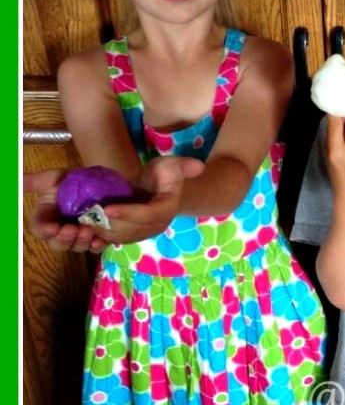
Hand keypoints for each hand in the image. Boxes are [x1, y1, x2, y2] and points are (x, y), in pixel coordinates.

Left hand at [23, 157, 203, 251]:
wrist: (156, 187)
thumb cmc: (162, 174)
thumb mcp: (171, 165)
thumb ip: (183, 165)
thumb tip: (198, 166)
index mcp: (167, 209)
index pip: (147, 214)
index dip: (127, 213)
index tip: (106, 208)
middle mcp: (157, 226)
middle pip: (131, 229)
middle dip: (109, 224)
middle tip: (88, 216)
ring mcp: (144, 233)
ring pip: (121, 237)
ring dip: (103, 231)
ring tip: (85, 221)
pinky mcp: (132, 236)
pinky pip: (115, 239)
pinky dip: (101, 235)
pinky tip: (87, 227)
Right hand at [24, 169, 106, 252]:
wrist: (99, 179)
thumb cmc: (72, 180)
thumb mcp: (52, 178)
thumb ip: (32, 182)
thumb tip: (13, 179)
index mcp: (47, 218)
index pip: (40, 229)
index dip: (44, 231)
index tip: (52, 228)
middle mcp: (61, 230)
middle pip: (57, 243)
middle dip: (63, 239)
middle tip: (71, 230)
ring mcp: (78, 235)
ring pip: (76, 246)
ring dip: (80, 242)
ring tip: (86, 231)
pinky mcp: (97, 237)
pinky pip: (95, 247)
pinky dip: (96, 246)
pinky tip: (99, 242)